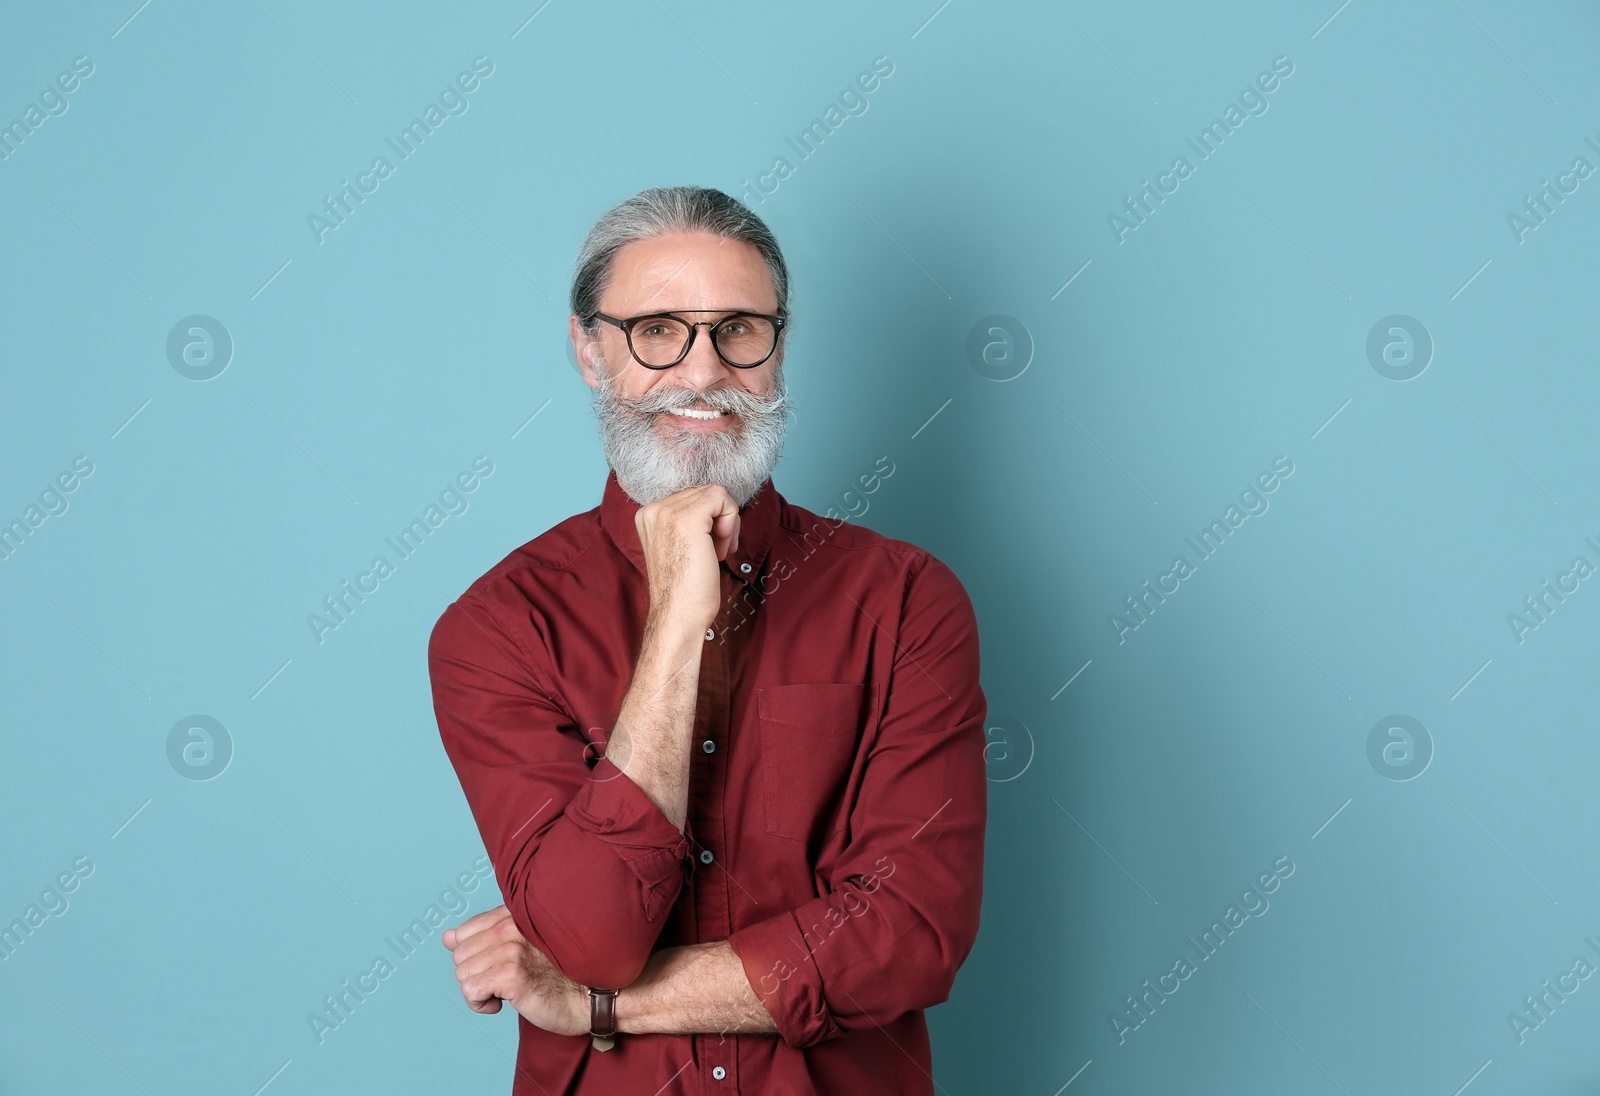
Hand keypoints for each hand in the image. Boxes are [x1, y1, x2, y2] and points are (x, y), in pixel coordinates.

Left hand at [442, 905, 588, 1036]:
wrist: (587, 997)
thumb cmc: (558, 973)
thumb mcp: (519, 946)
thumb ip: (483, 936)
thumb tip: (447, 936)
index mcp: (513, 914)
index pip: (463, 933)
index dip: (475, 956)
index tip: (496, 965)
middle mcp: (511, 926)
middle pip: (459, 955)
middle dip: (476, 974)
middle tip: (502, 981)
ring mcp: (511, 949)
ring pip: (462, 974)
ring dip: (480, 991)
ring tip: (505, 992)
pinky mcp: (512, 975)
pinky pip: (470, 991)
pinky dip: (480, 1004)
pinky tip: (502, 1003)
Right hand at [634, 483, 739, 633]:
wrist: (678, 615)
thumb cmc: (685, 589)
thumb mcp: (680, 545)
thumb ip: (688, 522)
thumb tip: (717, 503)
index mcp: (648, 515)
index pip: (692, 497)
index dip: (709, 520)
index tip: (708, 548)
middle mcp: (653, 509)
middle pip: (705, 493)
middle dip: (720, 521)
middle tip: (716, 552)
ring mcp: (668, 512)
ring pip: (716, 494)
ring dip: (727, 524)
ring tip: (717, 552)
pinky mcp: (687, 518)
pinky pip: (722, 498)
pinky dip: (731, 523)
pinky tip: (721, 550)